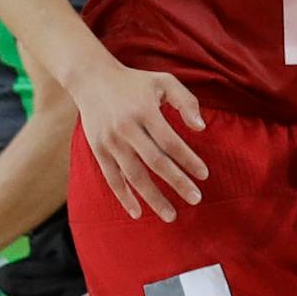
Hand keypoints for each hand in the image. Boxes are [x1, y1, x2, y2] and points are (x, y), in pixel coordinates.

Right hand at [72, 59, 207, 222]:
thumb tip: (201, 127)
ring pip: (133, 176)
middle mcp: (127, 129)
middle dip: (177, 183)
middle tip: (196, 199)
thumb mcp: (165, 81)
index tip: (204, 175)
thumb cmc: (136, 82)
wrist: (92, 80)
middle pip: (155, 162)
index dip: (188, 160)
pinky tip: (137, 212)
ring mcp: (110, 142)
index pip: (171, 142)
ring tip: (170, 215)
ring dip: (152, 198)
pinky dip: (124, 196)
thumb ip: (186, 101)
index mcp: (145, 112)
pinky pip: (112, 178)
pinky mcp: (98, 150)